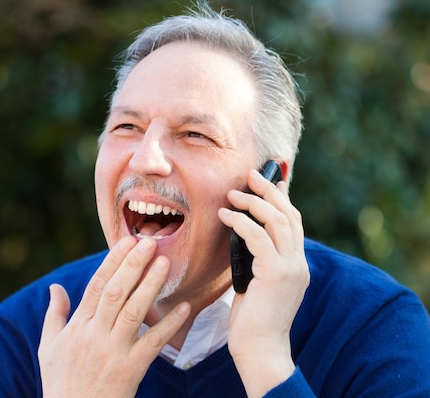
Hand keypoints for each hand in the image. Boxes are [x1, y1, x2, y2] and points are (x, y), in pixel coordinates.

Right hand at [38, 236, 190, 397]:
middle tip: (149, 242)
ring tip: (164, 263)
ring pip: (133, 312)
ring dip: (150, 286)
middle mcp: (94, 335)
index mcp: (77, 326)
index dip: (112, 262)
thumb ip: (55, 315)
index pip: (96, 286)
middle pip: (115, 293)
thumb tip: (54, 287)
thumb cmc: (60, 383)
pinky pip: (153, 343)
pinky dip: (169, 325)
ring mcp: (113, 352)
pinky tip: (185, 307)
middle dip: (132, 265)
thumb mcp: (49, 347)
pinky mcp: (131, 370)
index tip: (126, 241)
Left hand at [218, 169, 309, 396]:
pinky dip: (240, 222)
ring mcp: (291, 268)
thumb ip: (257, 261)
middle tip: (250, 174)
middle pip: (288, 214)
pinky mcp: (276, 274)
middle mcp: (299, 263)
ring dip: (253, 202)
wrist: (260, 349)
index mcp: (296, 264)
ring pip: (277, 221)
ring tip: (232, 194)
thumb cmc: (253, 320)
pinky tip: (224, 216)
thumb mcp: (257, 284)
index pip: (293, 222)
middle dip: (269, 190)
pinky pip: (257, 237)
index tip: (264, 182)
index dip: (280, 199)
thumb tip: (242, 236)